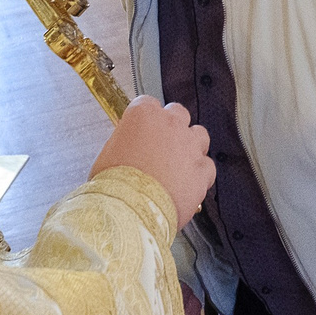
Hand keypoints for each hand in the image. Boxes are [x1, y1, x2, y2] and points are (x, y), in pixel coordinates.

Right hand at [91, 95, 213, 229]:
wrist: (131, 210)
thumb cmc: (114, 185)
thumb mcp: (108, 154)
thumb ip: (126, 142)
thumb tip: (131, 148)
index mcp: (143, 114)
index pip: (147, 103)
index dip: (145, 120)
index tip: (142, 130)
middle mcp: (170, 123)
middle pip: (178, 113)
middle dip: (172, 127)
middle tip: (161, 147)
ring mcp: (190, 145)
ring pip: (199, 135)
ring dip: (191, 146)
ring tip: (178, 164)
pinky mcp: (202, 170)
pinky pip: (207, 166)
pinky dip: (200, 174)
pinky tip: (188, 184)